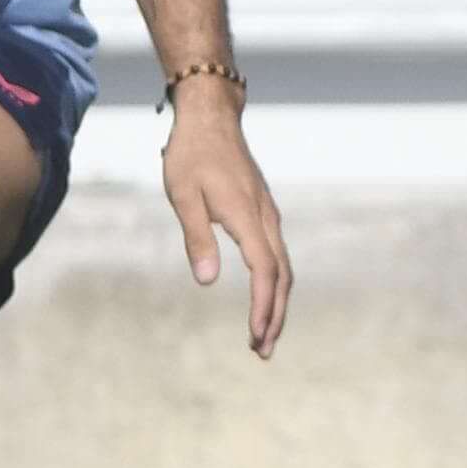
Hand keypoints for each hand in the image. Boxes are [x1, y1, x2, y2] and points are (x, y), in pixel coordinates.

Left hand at [161, 81, 291, 356]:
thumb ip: (197, 238)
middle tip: (262, 350)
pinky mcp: (263, 212)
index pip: (264, 272)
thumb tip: (207, 281)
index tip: (254, 336)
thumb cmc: (191, 154)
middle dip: (274, 316)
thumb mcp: (183, 195)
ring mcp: (268, 215)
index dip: (262, 307)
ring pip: (283, 267)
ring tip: (264, 333)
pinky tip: (264, 295)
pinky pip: (277, 255)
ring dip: (277, 303)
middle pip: (281, 277)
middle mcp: (266, 219)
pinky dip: (274, 283)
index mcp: (247, 217)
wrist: (211, 117)